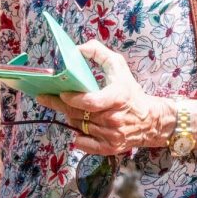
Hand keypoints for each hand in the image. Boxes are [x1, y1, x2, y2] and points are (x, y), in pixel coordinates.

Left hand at [37, 42, 173, 154]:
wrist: (151, 119)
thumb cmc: (130, 91)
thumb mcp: (118, 66)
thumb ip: (98, 53)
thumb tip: (77, 49)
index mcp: (117, 97)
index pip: (90, 102)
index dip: (72, 98)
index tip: (61, 92)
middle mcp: (114, 118)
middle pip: (78, 114)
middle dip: (59, 105)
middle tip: (45, 97)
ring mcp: (112, 135)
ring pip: (79, 126)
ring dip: (70, 117)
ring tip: (67, 108)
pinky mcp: (110, 147)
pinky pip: (85, 144)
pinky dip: (79, 137)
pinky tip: (77, 129)